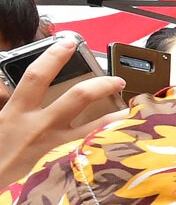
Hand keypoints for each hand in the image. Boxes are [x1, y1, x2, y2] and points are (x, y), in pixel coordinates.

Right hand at [0, 35, 125, 185]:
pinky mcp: (61, 161)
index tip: (68, 43)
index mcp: (17, 110)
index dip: (54, 57)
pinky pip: (89, 147)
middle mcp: (39, 125)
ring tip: (132, 109)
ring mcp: (54, 144)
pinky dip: (106, 140)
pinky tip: (121, 136)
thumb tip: (20, 87)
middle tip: (117, 79)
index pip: (37, 76)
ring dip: (116, 116)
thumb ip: (13, 100)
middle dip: (100, 85)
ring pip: (94, 126)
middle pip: (77, 97)